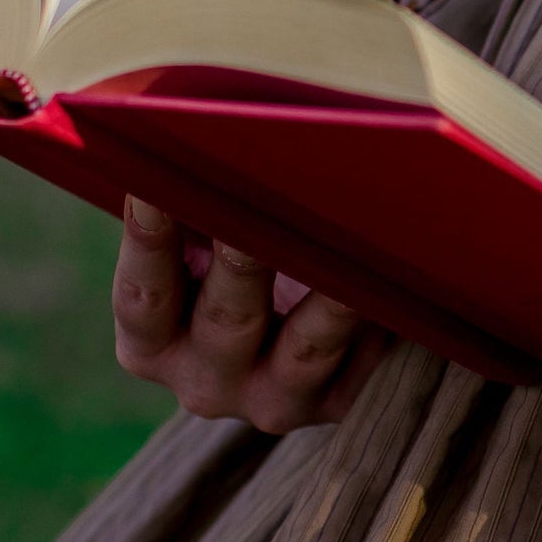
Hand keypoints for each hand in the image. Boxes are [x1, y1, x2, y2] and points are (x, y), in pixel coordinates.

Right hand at [113, 197, 391, 432]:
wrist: (316, 325)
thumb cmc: (247, 260)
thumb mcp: (207, 246)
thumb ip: (198, 208)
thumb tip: (201, 138)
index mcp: (153, 344)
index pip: (144, 293)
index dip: (149, 237)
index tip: (156, 180)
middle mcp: (206, 381)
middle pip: (228, 317)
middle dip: (245, 257)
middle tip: (263, 200)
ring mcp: (274, 399)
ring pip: (307, 345)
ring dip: (329, 294)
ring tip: (352, 243)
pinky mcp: (338, 403)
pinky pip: (365, 360)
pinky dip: (381, 317)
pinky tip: (397, 279)